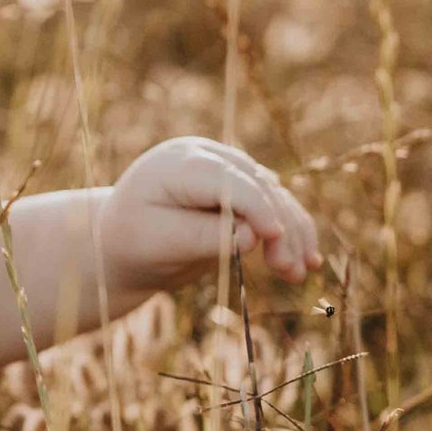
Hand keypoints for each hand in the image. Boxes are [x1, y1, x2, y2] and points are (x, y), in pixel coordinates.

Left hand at [96, 139, 319, 300]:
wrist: (123, 241)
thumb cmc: (135, 241)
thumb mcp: (161, 242)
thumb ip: (205, 237)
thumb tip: (253, 236)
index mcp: (180, 163)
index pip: (229, 181)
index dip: (256, 207)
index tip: (274, 237)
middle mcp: (210, 157)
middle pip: (258, 188)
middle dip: (280, 229)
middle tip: (290, 272)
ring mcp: (229, 170)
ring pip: (275, 197)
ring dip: (292, 234)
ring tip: (297, 273)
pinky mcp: (242, 189)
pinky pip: (275, 207)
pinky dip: (292, 233)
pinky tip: (308, 260)